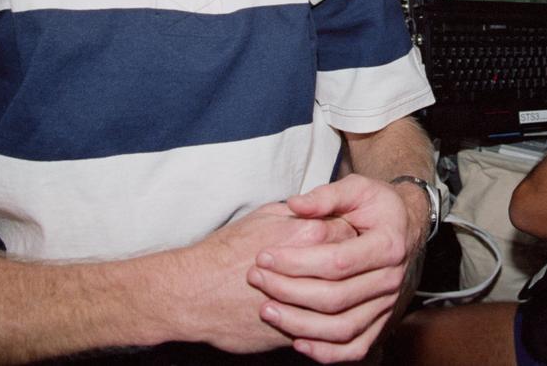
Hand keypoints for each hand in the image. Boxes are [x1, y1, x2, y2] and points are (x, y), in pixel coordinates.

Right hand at [166, 202, 356, 353]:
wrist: (193, 293)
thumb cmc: (225, 251)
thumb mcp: (264, 216)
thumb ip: (299, 213)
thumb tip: (320, 213)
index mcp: (309, 233)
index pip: (351, 232)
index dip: (351, 235)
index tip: (346, 239)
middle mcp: (314, 268)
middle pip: (353, 269)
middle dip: (353, 269)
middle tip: (346, 268)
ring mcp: (306, 304)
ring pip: (342, 306)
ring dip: (342, 301)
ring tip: (331, 292)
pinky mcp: (293, 333)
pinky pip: (324, 333)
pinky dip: (323, 327)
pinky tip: (316, 316)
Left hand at [248, 174, 422, 361]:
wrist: (408, 226)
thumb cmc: (378, 205)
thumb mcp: (358, 188)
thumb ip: (326, 196)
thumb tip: (295, 204)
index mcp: (388, 245)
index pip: (337, 262)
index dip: (296, 262)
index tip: (264, 256)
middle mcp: (391, 280)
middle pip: (335, 298)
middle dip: (288, 291)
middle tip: (256, 279)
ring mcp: (388, 305)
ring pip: (342, 328)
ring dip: (300, 324)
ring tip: (267, 310)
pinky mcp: (382, 322)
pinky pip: (355, 348)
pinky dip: (326, 352)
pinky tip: (297, 342)